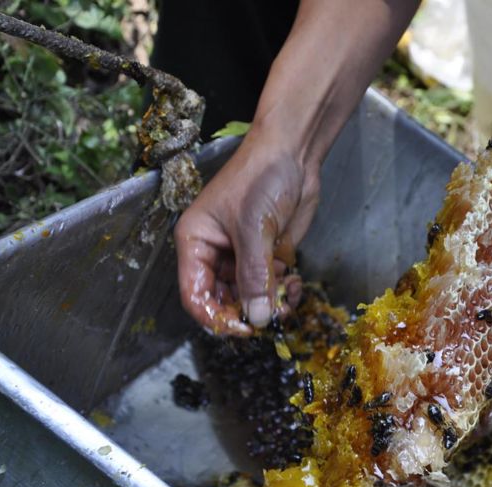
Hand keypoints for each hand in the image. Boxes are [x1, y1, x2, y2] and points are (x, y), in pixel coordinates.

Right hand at [174, 125, 318, 334]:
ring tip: (289, 297)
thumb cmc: (261, 178)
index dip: (216, 318)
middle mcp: (215, 254)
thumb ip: (255, 276)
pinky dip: (284, 292)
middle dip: (248, 313)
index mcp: (196, 243)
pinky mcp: (268, 254)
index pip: (195, 295)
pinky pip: (271, 286)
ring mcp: (243, 256)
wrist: (294, 153)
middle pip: (223, 301)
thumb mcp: (254, 229)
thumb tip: (258, 318)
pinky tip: (296, 284)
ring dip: (270, 305)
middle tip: (272, 315)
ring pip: (250, 298)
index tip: (244, 328)